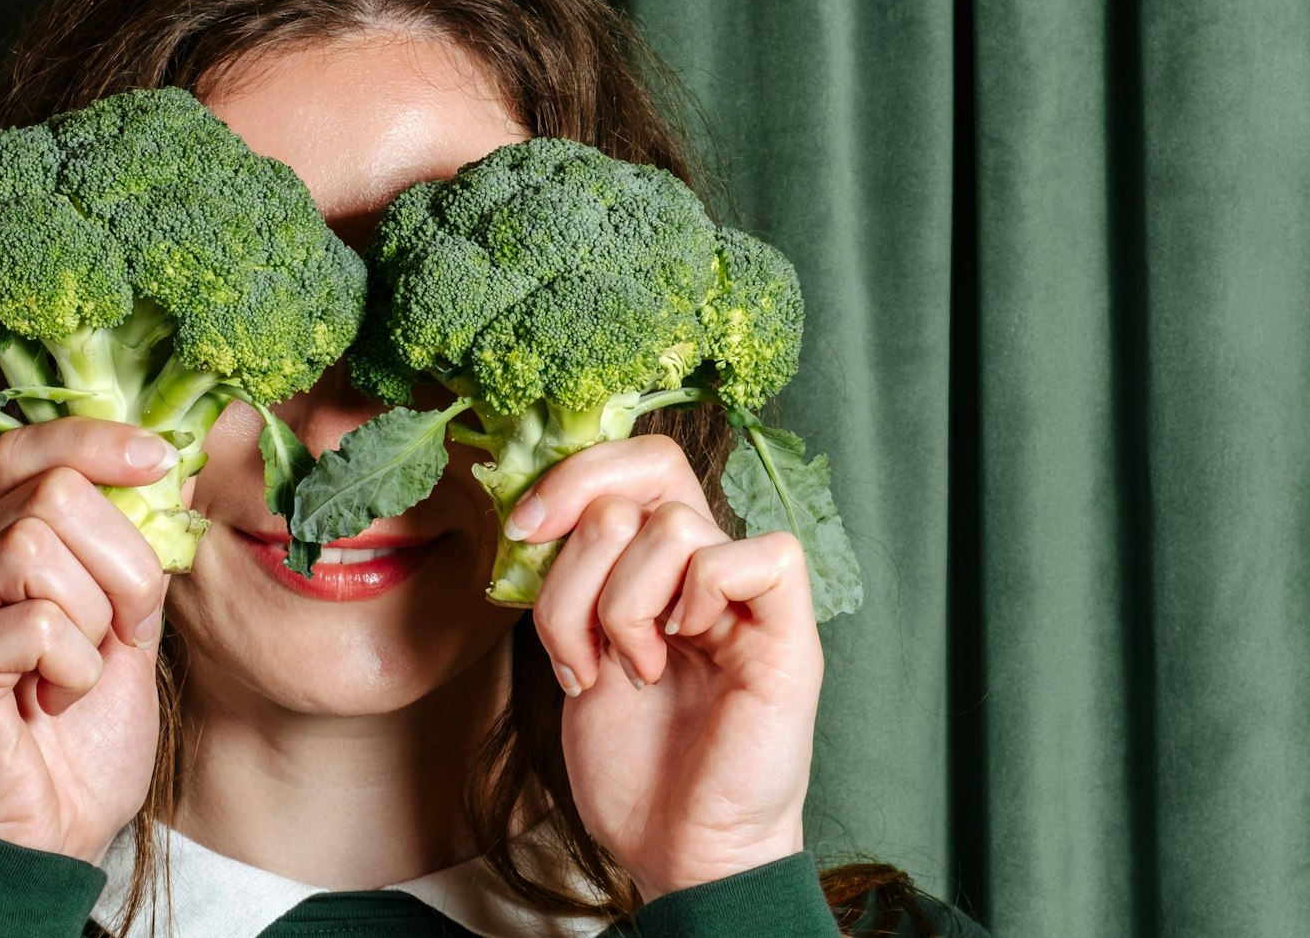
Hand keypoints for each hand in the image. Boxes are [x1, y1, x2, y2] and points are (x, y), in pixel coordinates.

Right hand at [0, 417, 177, 864]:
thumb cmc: (84, 737)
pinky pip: (32, 625)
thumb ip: (135, 555)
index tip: (161, 458)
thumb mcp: (128, 628)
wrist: (50, 836)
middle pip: (50, 495)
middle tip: (121, 630)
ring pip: (36, 550)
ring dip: (92, 619)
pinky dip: (72, 667)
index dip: (93, 439)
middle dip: (120, 560)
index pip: (28, 450)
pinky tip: (54, 701)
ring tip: (78, 673)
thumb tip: (169, 467)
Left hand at [516, 433, 822, 898]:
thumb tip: (529, 511)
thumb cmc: (631, 763)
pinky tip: (678, 653)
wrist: (675, 848)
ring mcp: (747, 598)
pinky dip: (699, 597)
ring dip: (619, 603)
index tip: (521, 530)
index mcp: (657, 564)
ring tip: (628, 668)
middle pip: (650, 470)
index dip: (573, 474)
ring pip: (673, 526)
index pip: (633, 461)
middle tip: (569, 619)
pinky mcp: (788, 634)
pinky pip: (755, 556)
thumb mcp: (572, 648)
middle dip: (580, 539)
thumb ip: (567, 577)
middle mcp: (704, 567)